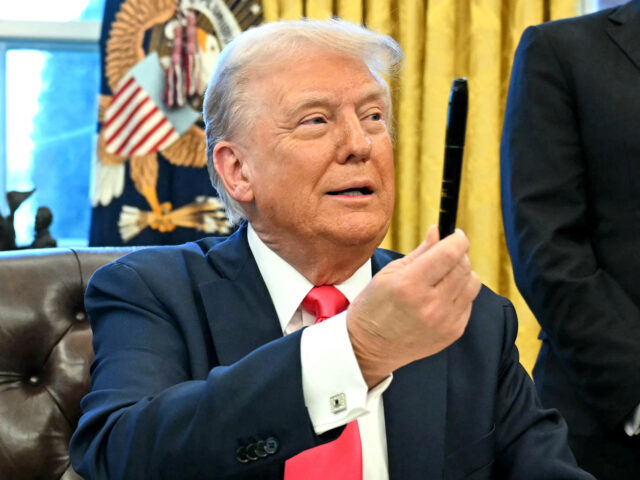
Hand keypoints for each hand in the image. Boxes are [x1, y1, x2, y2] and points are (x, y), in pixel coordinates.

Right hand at [347, 225, 481, 386]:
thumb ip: (420, 251)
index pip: (449, 254)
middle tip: (445, 254)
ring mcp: (444, 322)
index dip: (457, 239)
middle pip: (463, 267)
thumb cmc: (374, 306)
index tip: (455, 234)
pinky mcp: (453, 333)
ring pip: (472, 283)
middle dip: (458, 254)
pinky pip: (468, 302)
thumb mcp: (389, 273)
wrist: (370, 347)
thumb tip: (439, 230)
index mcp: (410, 286)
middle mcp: (430, 305)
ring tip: (444, 276)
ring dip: (462, 273)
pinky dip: (459, 293)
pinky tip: (440, 296)